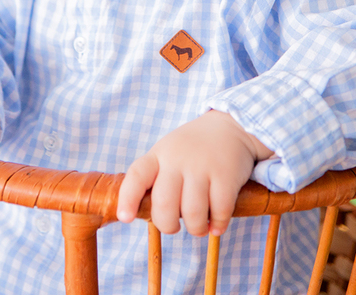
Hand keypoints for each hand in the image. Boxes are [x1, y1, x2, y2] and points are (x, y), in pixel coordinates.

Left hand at [116, 110, 273, 236]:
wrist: (230, 126)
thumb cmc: (192, 150)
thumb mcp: (167, 154)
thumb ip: (155, 180)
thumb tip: (142, 215)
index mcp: (159, 155)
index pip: (137, 175)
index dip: (128, 199)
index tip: (125, 217)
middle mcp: (178, 159)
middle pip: (164, 204)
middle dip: (167, 225)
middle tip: (174, 226)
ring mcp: (203, 167)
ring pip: (192, 213)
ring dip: (195, 229)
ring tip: (198, 227)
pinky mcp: (226, 176)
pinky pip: (220, 211)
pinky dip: (218, 224)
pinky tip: (216, 224)